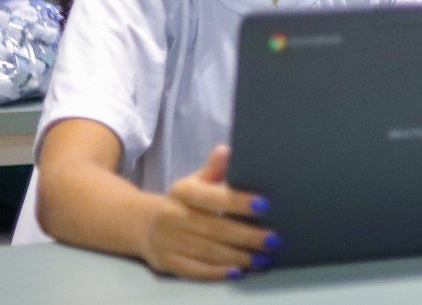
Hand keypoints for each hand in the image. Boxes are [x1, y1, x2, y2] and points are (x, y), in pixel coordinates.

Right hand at [141, 145, 275, 280]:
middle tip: (273, 239)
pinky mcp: (167, 262)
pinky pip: (195, 270)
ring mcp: (167, 240)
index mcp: (181, 190)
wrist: (147, 224)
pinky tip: (238, 271)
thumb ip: (214, 169)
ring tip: (263, 258)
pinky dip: (218, 272)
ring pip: (208, 251)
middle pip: (215, 228)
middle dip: (247, 235)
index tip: (265, 205)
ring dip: (238, 256)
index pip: (212, 196)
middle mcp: (172, 215)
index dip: (238, 201)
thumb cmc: (186, 201)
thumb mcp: (197, 181)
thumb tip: (227, 150)